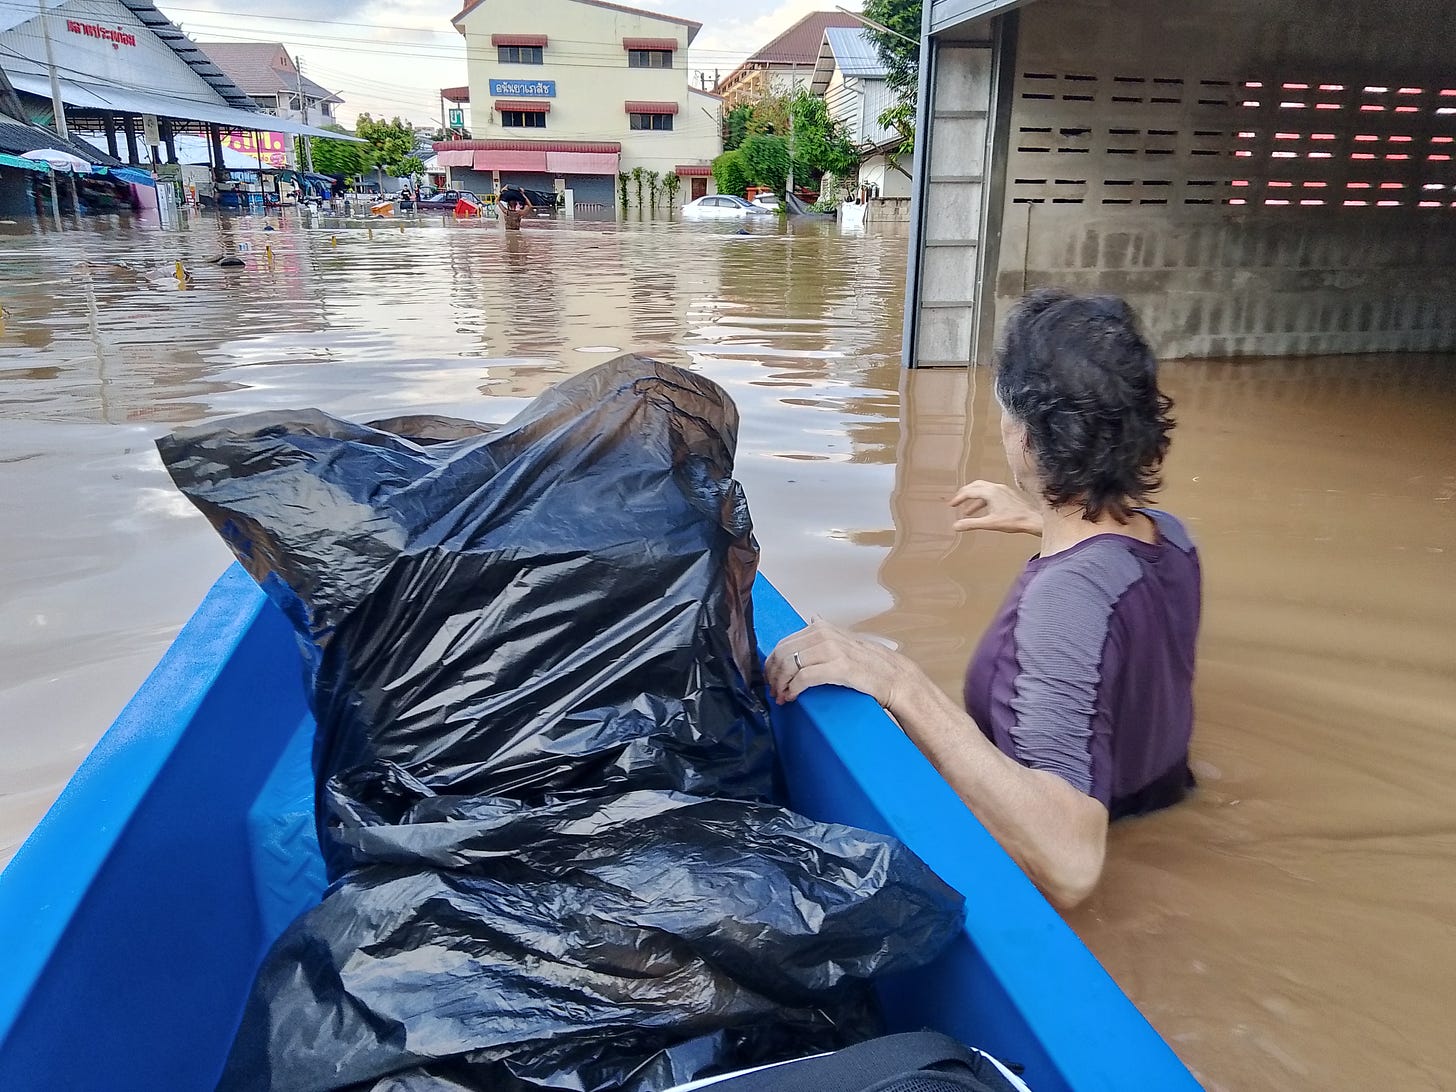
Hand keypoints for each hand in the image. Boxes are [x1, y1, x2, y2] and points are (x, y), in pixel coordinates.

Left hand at [764, 619, 907, 709]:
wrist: (893, 676)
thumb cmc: (868, 663)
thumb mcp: (844, 639)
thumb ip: (825, 630)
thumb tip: (813, 617)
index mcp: (821, 628)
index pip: (783, 643)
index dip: (772, 664)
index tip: (771, 678)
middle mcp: (824, 635)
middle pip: (782, 654)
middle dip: (773, 675)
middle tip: (773, 690)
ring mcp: (831, 650)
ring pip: (790, 665)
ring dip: (781, 684)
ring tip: (781, 696)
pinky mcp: (838, 668)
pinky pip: (804, 678)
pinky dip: (793, 689)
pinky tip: (793, 696)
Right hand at [948, 480, 1042, 534]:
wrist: (1032, 520)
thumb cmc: (1014, 521)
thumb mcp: (989, 524)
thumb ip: (971, 524)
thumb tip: (956, 526)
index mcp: (990, 492)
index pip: (969, 492)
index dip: (958, 498)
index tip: (951, 504)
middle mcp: (996, 488)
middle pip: (975, 486)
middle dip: (965, 494)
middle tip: (957, 501)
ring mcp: (1003, 490)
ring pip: (983, 489)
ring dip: (974, 498)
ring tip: (967, 510)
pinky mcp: (1008, 495)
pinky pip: (991, 493)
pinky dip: (983, 500)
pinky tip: (983, 510)